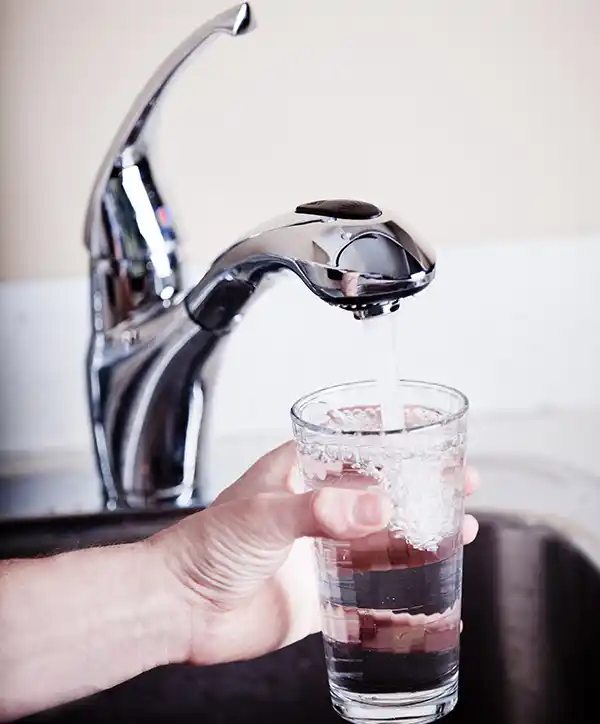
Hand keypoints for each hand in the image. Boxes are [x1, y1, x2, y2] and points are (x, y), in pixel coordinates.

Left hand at [149, 442, 478, 665]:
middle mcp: (316, 507)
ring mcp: (322, 549)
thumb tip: (378, 507)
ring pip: (384, 536)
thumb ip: (320, 511)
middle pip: (381, 490)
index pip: (355, 445)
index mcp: (299, 473)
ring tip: (461, 526)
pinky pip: (372, 588)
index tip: (432, 436)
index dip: (395, 439)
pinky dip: (404, 588)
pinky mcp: (324, 590)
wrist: (182, 608)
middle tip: (462, 482)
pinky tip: (433, 587)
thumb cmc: (205, 546)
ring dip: (421, 531)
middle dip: (421, 486)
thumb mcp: (264, 516)